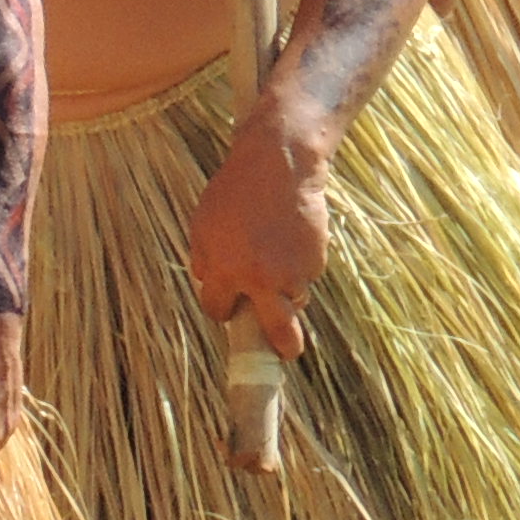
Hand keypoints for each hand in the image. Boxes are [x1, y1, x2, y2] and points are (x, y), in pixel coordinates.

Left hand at [184, 105, 333, 356]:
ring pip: (293, 299)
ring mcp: (292, 272)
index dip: (221, 310)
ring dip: (286, 291)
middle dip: (281, 347)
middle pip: (276, 332)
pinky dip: (299, 265)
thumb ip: (205, 260)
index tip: (227, 309)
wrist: (280, 166)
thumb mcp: (203, 224)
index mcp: (225, 272)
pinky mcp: (316, 261)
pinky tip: (291, 238)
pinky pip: (306, 274)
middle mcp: (261, 280)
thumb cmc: (236, 192)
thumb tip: (209, 287)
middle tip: (284, 352)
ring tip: (277, 256)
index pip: (218, 309)